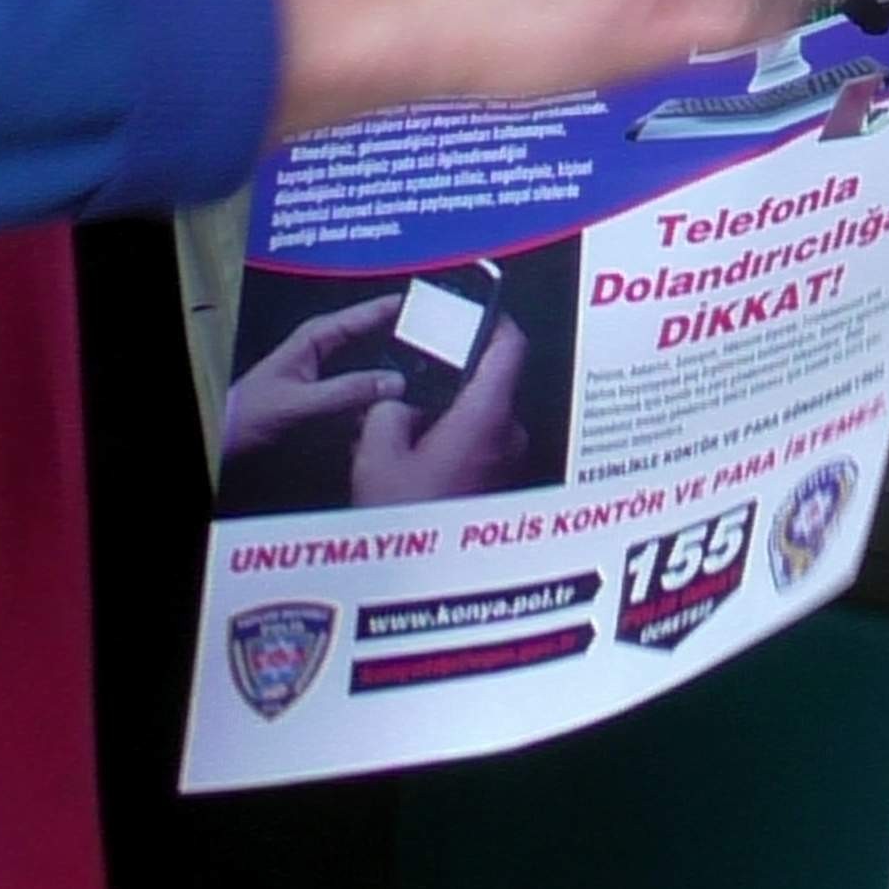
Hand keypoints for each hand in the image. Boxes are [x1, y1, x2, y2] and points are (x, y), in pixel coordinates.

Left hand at [220, 293, 417, 461]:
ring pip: (375, 375)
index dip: (398, 308)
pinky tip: (400, 412)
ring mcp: (332, 380)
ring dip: (395, 380)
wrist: (229, 444)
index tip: (431, 305)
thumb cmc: (248, 416)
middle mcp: (327, 354)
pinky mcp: (334, 406)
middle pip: (376, 342)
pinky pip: (366, 402)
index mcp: (316, 338)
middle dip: (405, 344)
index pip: (365, 315)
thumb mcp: (299, 403)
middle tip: (440, 346)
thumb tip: (392, 383)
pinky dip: (381, 406)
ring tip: (429, 380)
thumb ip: (345, 392)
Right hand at [350, 327, 528, 505]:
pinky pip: (479, 446)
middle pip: (484, 385)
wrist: (435, 577)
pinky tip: (416, 466)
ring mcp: (508, 461)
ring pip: (478, 419)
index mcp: (486, 416)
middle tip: (411, 395)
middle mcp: (508, 436)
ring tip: (406, 443)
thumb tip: (390, 406)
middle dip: (446, 386)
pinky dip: (452, 446)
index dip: (494, 320)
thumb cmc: (417, 522)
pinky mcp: (500, 482)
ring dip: (445, 421)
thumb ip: (385, 412)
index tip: (479, 311)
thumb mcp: (379, 457)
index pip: (509, 346)